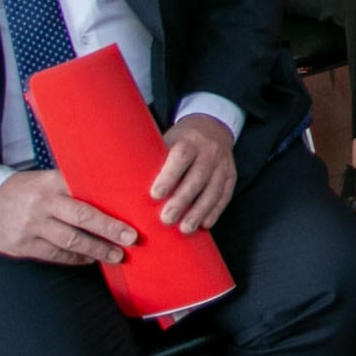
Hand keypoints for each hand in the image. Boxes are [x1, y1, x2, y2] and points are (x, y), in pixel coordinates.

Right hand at [0, 168, 135, 264]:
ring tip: (116, 256)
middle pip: (83, 216)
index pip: (86, 189)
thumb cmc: (23, 190)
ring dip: (96, 249)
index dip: (110, 200)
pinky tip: (89, 259)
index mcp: (52, 182)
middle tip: (132, 238)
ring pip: (70, 240)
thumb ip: (71, 186)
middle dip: (110, 228)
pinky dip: (75, 258)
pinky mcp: (22, 245)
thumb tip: (110, 193)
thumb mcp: (44, 179)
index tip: (133, 208)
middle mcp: (43, 203)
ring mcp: (32, 226)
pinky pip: (55, 254)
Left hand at [149, 114, 237, 233]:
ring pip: (214, 189)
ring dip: (199, 210)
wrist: (212, 127)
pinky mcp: (231, 174)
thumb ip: (153, 159)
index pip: (181, 156)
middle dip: (183, 200)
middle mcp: (210, 150)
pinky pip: (225, 194)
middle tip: (166, 219)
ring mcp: (223, 163)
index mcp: (190, 139)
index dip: (169, 176)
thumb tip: (124, 184)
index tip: (155, 195)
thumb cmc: (180, 139)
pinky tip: (205, 225)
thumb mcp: (166, 140)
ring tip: (185, 228)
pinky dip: (215, 210)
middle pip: (198, 177)